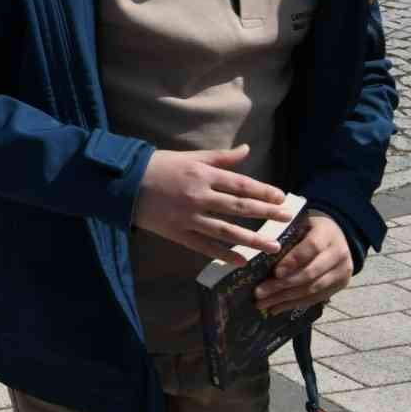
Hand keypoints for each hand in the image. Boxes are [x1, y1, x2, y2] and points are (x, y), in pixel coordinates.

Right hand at [134, 146, 295, 262]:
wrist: (124, 183)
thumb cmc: (158, 165)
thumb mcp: (189, 156)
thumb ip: (219, 157)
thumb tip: (247, 150)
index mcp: (202, 174)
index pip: (240, 184)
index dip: (263, 191)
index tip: (281, 197)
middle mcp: (199, 196)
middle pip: (239, 207)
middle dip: (266, 213)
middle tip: (286, 219)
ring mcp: (189, 217)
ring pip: (227, 230)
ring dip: (252, 239)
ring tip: (273, 246)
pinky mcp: (177, 232)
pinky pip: (205, 246)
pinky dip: (223, 254)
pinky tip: (240, 261)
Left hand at [255, 212, 352, 312]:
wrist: (339, 234)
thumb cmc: (310, 226)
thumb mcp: (301, 222)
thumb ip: (288, 235)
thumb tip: (262, 249)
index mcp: (327, 235)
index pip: (311, 248)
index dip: (293, 261)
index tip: (275, 273)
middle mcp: (338, 255)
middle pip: (310, 273)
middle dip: (283, 286)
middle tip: (259, 293)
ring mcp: (342, 272)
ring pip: (312, 289)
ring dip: (286, 299)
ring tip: (263, 304)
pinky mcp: (340, 285)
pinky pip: (316, 298)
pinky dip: (295, 304)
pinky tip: (277, 308)